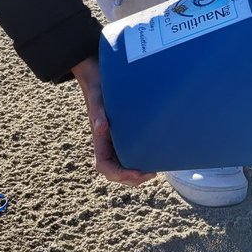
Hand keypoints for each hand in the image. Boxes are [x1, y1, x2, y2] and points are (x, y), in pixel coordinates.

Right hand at [72, 56, 154, 186]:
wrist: (97, 74)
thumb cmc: (97, 85)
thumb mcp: (98, 96)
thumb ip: (97, 111)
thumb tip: (101, 127)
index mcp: (99, 138)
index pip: (104, 166)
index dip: (119, 174)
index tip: (136, 173)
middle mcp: (106, 142)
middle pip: (114, 170)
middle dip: (131, 178)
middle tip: (152, 173)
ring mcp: (114, 139)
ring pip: (122, 164)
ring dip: (135, 172)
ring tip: (154, 170)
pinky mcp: (122, 133)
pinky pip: (129, 153)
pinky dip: (138, 160)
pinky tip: (152, 156)